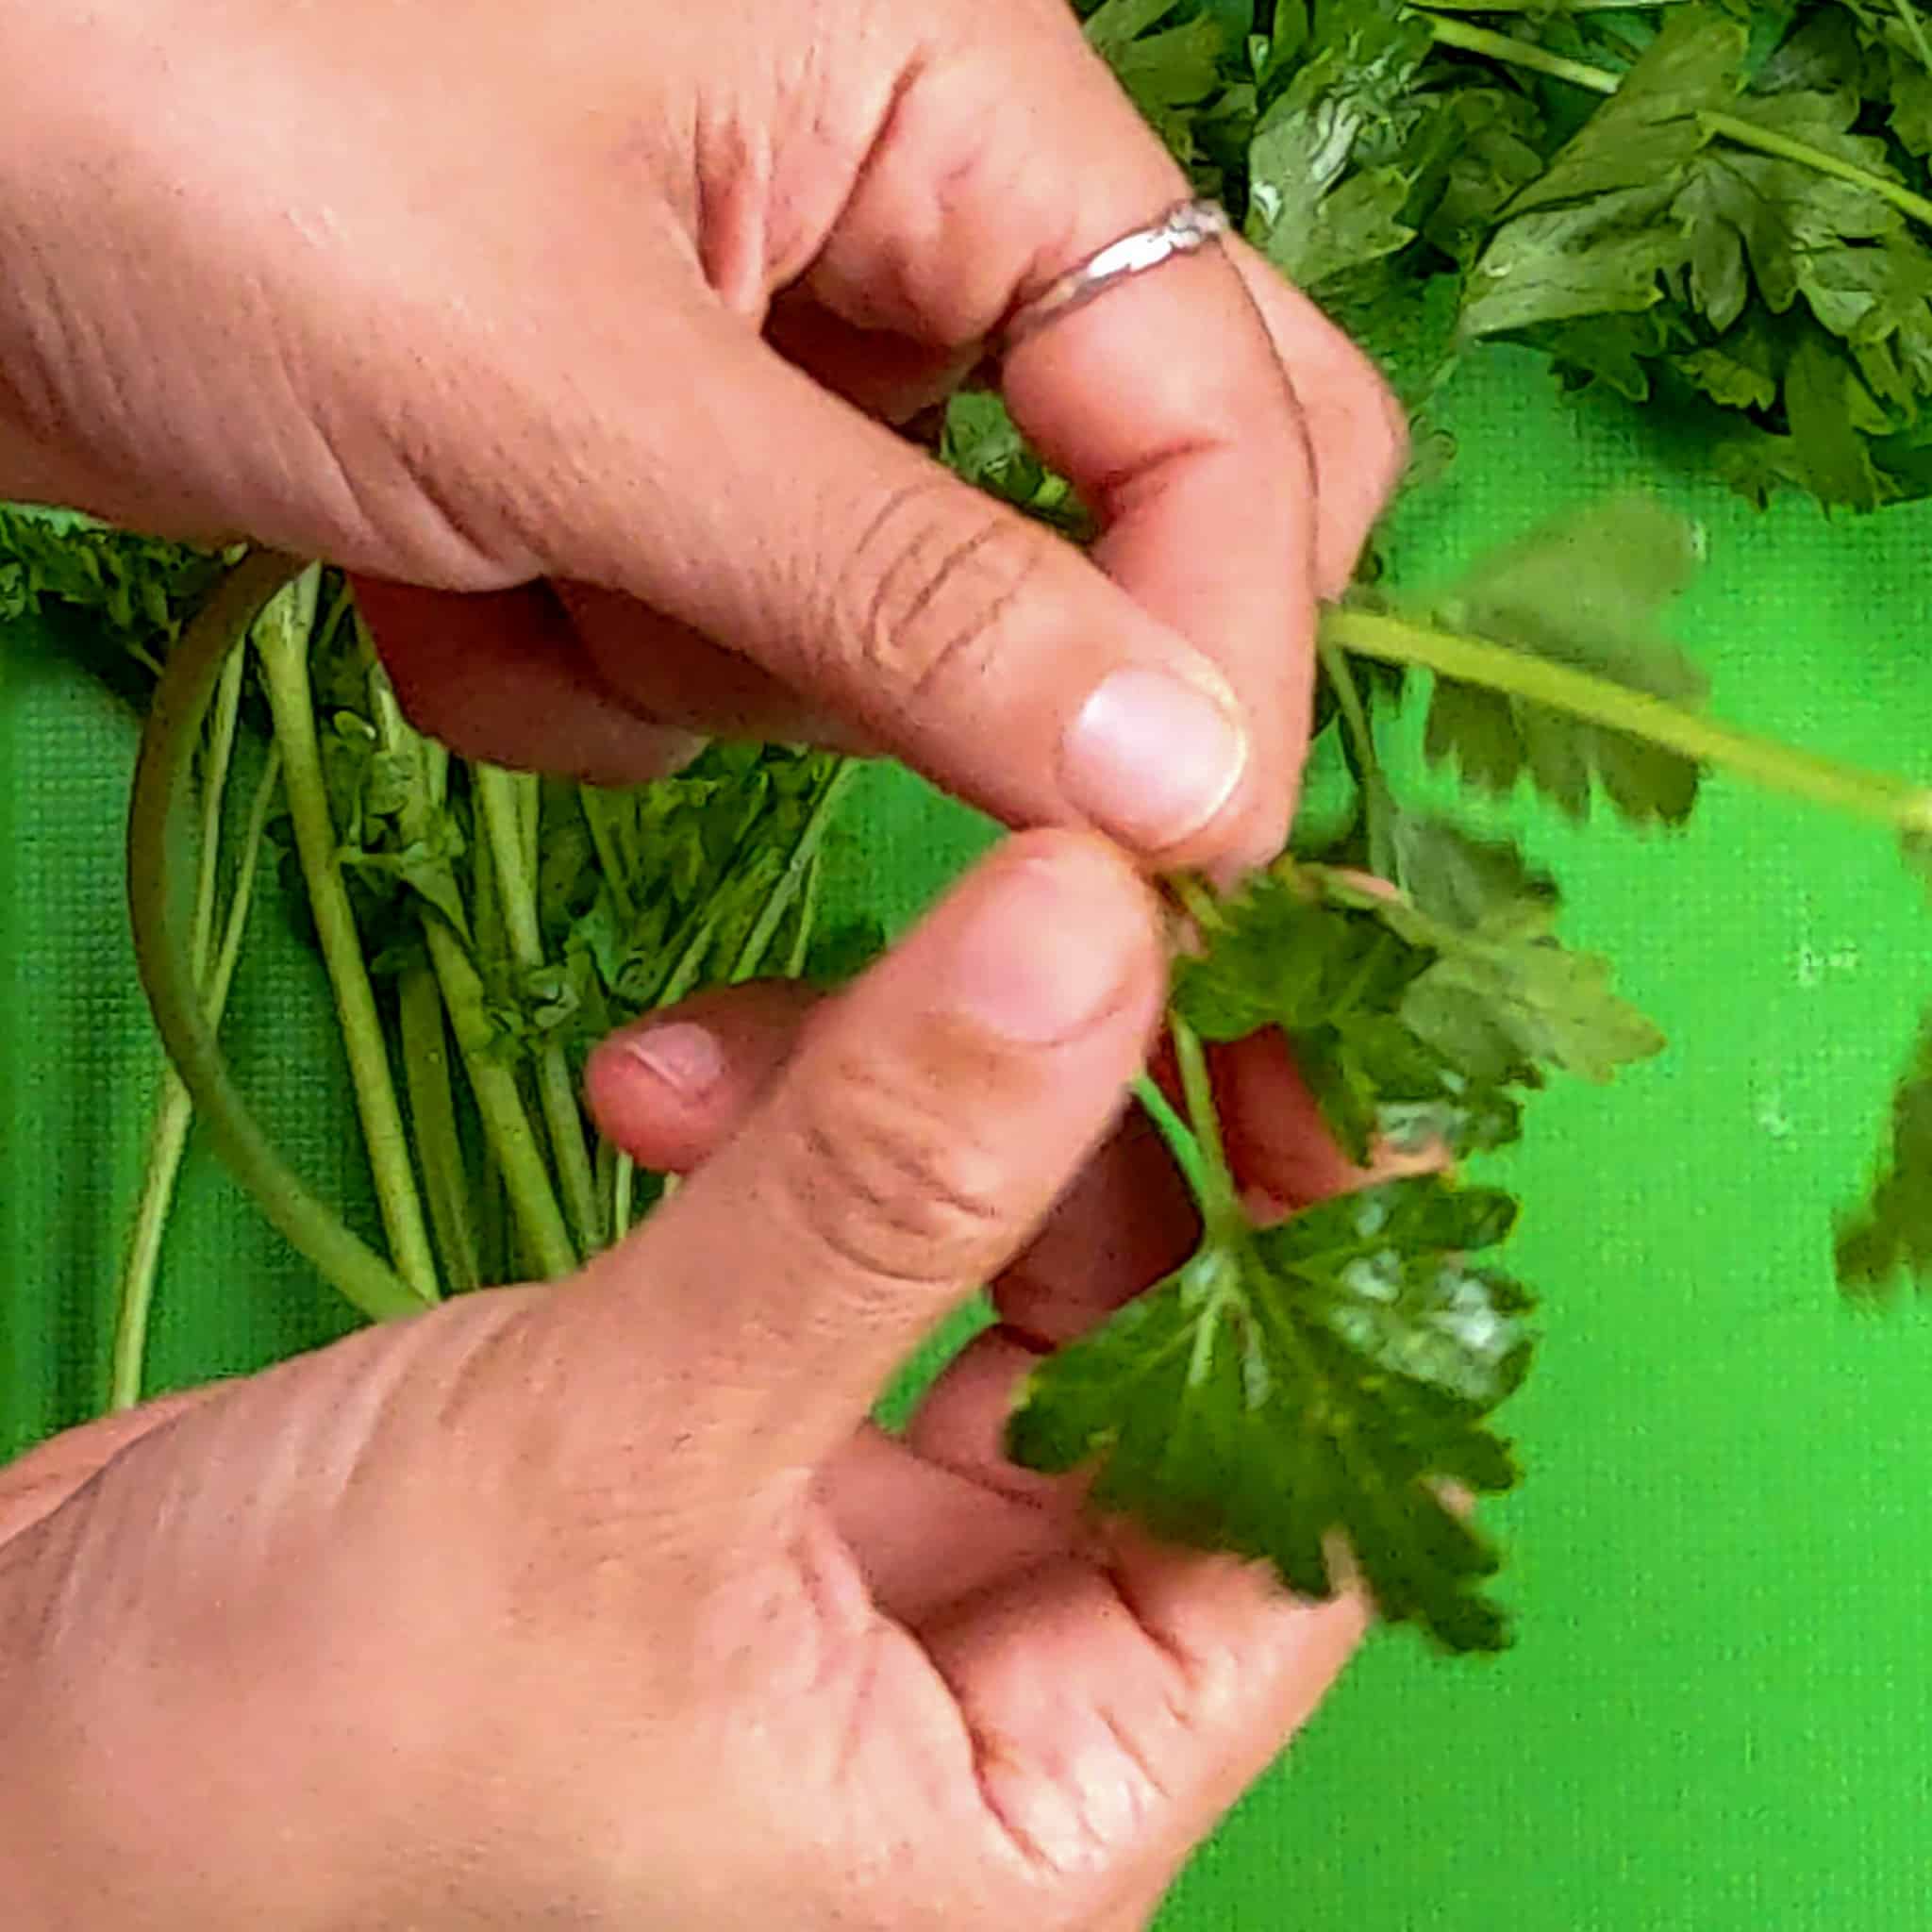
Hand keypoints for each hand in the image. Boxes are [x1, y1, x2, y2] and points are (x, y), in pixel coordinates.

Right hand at [0, 834, 1396, 1929]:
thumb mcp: (625, 1460)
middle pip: (1152, 1338)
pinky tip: (655, 1094)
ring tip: (713, 1064)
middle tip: (1016, 945)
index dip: (1319, 1243)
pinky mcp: (741, 1437)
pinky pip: (847, 1235)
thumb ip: (881, 1191)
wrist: (18, 1750)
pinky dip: (776, 1136)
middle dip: (1069, 1131)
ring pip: (990, 1254)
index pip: (1290, 1499)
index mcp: (1027, 1796)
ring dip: (890, 1108)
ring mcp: (855, 1546)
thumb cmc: (294, 1747)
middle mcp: (971, 1678)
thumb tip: (1103, 926)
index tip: (1292, 1006)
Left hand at [4, 0, 1401, 870]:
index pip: (1220, 411)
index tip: (1173, 866)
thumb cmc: (191, 138)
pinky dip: (570, 658)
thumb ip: (911, 596)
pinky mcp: (631, 471)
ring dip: (694, 652)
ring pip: (880, 629)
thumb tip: (1194, 784)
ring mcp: (754, 360)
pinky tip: (421, 569)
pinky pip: (708, 651)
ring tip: (501, 548)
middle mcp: (890, 219)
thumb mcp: (580, 388)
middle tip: (816, 675)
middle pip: (1096, 514)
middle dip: (954, 653)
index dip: (1220, 644)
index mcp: (951, 98)